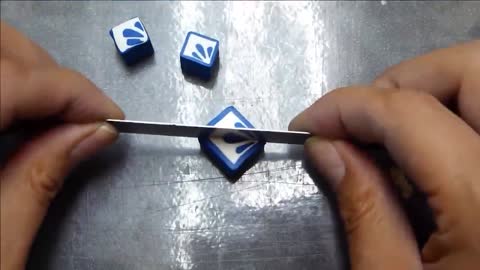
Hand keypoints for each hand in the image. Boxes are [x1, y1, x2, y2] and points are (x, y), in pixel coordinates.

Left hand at [0, 22, 123, 269]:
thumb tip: (92, 133)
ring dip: (22, 75)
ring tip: (53, 115)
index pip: (8, 81)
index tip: (107, 115)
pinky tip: (16, 118)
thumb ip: (41, 179)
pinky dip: (2, 91)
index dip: (71, 91)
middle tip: (80, 114)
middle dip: (45, 71)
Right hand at [289, 41, 479, 269]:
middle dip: (401, 83)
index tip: (310, 122)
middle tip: (358, 121)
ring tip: (389, 134)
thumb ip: (363, 207)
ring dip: (433, 92)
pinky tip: (430, 154)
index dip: (349, 106)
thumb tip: (327, 148)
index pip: (409, 113)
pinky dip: (458, 114)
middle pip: (471, 70)